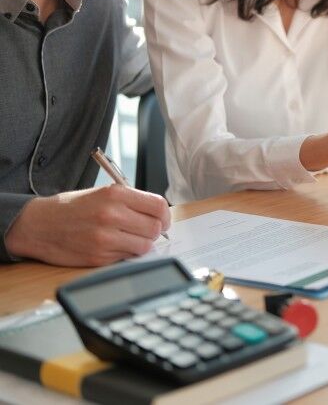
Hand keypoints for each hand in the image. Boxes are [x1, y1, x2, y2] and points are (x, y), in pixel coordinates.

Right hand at [5, 185, 170, 266]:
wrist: (37, 225)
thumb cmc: (72, 208)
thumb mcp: (102, 193)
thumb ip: (131, 202)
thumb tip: (159, 214)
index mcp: (115, 194)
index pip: (158, 206)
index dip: (165, 215)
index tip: (162, 220)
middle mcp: (112, 214)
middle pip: (156, 227)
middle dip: (155, 231)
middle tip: (145, 231)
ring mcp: (105, 237)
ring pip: (145, 245)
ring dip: (142, 244)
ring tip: (129, 239)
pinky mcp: (99, 256)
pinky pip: (128, 257)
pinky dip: (127, 253)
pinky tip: (114, 246)